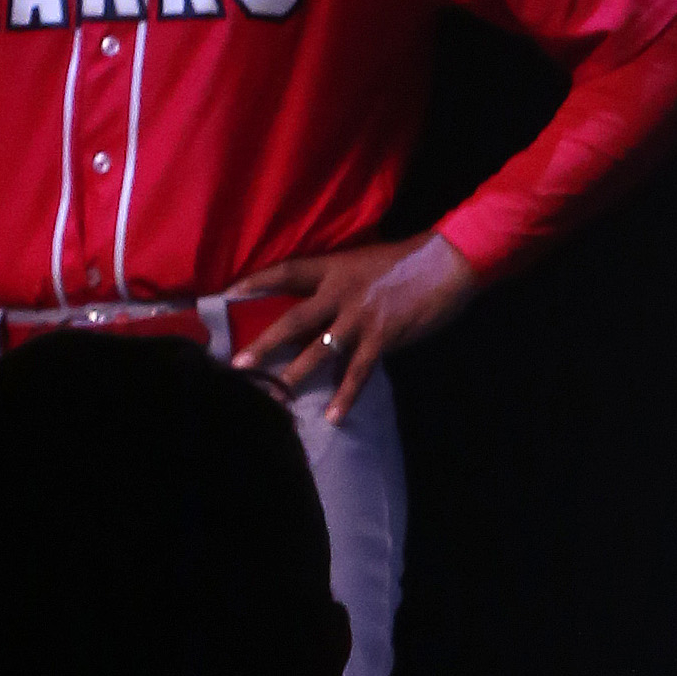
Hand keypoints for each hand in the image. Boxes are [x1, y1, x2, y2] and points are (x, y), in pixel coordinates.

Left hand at [232, 232, 480, 421]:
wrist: (448, 263)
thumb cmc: (411, 259)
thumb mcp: (368, 261)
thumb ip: (345, 282)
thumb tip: (324, 305)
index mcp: (336, 268)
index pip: (288, 272)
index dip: (257, 282)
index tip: (228, 294)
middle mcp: (341, 292)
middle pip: (293, 320)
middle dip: (265, 344)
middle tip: (238, 366)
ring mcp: (360, 317)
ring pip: (318, 350)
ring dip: (294, 374)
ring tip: (273, 396)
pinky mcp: (381, 337)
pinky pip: (357, 371)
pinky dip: (345, 396)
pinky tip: (332, 416)